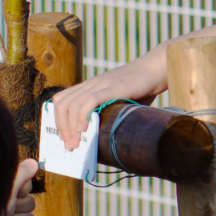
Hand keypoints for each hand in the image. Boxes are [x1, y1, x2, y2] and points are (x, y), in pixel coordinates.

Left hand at [5, 158, 39, 215]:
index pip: (27, 185)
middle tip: (6, 210)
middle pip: (31, 203)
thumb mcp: (5, 188)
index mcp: (4, 190)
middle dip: (18, 208)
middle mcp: (6, 204)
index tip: (13, 192)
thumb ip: (21, 174)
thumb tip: (34, 162)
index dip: (22, 189)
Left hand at [51, 51, 168, 148]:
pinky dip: (82, 116)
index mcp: (90, 87)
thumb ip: (110, 114)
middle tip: (69, 146)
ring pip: (72, 104)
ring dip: (70, 127)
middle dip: (62, 128)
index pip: (62, 101)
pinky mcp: (112, 87)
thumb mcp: (120, 102)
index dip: (59, 121)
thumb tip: (104, 139)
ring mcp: (100, 84)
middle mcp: (91, 84)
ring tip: (76, 143)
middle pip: (62, 104)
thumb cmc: (142, 89)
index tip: (66, 138)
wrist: (156, 69)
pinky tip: (85, 129)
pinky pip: (90, 100)